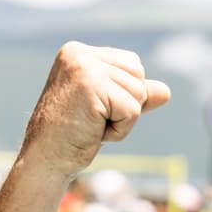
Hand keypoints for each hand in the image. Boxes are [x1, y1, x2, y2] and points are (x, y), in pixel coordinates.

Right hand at [18, 42, 170, 178]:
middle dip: (125, 106)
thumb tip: (166, 91)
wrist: (45, 160)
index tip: (92, 110)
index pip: (132, 65)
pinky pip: (132, 110)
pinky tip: (93, 131)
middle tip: (92, 120)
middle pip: (139, 76)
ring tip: (91, 125)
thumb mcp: (109, 110)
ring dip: (122, 120)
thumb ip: (134, 96)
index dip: (124, 95)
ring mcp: (84, 67)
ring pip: (139, 93)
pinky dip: (120, 130)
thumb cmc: (73, 136)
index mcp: (78, 52)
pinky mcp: (91, 85)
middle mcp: (79, 53)